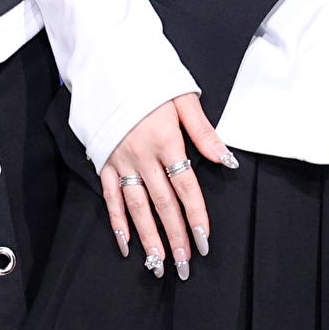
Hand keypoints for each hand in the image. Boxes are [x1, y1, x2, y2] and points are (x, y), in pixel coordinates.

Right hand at [101, 93, 238, 278]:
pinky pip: (109, 195)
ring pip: (136, 205)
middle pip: (163, 203)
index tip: (204, 242)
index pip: (186, 187)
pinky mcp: (103, 159)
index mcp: (166, 140)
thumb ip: (203, 131)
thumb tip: (226, 159)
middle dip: (175, 237)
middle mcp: (142, 155)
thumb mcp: (183, 97)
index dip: (196, 217)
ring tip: (157, 263)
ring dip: (148, 237)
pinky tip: (125, 244)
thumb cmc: (150, 80)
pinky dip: (117, 221)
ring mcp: (120, 159)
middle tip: (185, 266)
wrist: (109, 63)